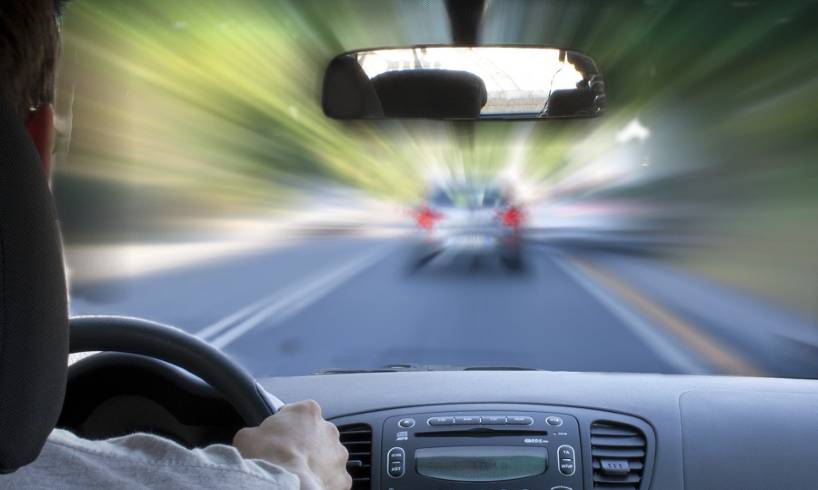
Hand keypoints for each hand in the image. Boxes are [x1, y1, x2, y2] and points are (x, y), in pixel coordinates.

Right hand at [233, 400, 351, 489]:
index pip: (298, 412)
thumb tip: (251, 439)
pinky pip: (333, 479)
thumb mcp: (247, 436)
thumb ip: (255, 432)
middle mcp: (328, 429)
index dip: (285, 425)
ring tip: (298, 475)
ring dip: (315, 464)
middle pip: (315, 434)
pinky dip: (322, 483)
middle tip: (286, 458)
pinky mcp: (343, 479)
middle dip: (304, 445)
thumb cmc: (266, 458)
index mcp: (308, 411)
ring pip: (327, 457)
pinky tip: (308, 486)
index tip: (276, 437)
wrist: (283, 486)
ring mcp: (338, 455)